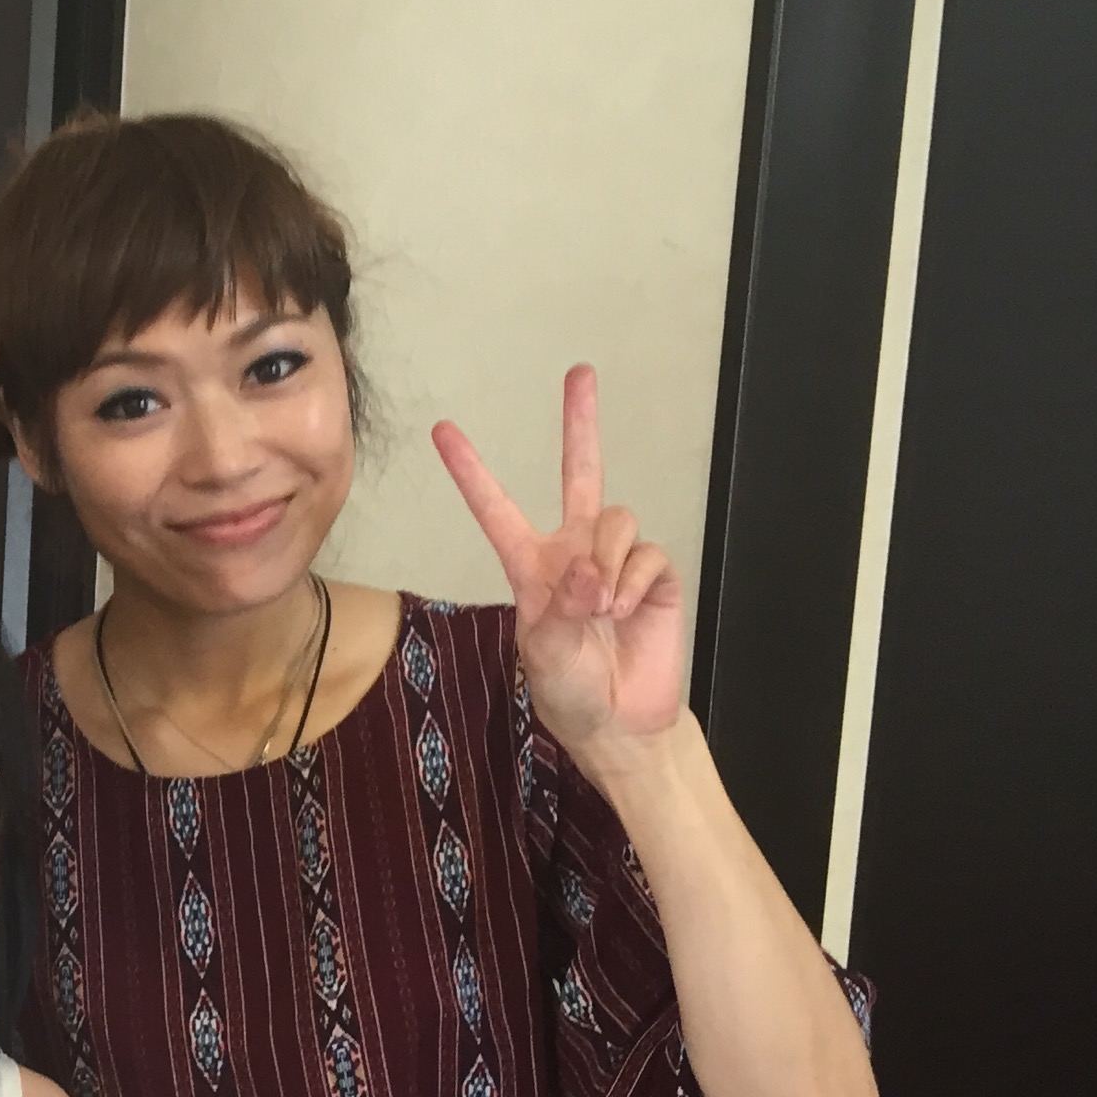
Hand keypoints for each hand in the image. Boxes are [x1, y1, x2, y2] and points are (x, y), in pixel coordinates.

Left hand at [434, 364, 686, 763]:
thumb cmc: (569, 690)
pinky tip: (626, 612)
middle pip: (580, 473)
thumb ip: (561, 611)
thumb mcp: (545, 654)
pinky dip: (635, 581)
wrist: (619, 723)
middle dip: (580, 423)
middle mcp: (573, 553)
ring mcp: (615, 560)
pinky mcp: (654, 575)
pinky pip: (648, 554)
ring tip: (602, 606)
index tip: (443, 431)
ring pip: (616, 520)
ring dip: (608, 561)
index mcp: (531, 567)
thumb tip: (588, 574)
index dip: (471, 471)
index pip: (496, 510)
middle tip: (579, 373)